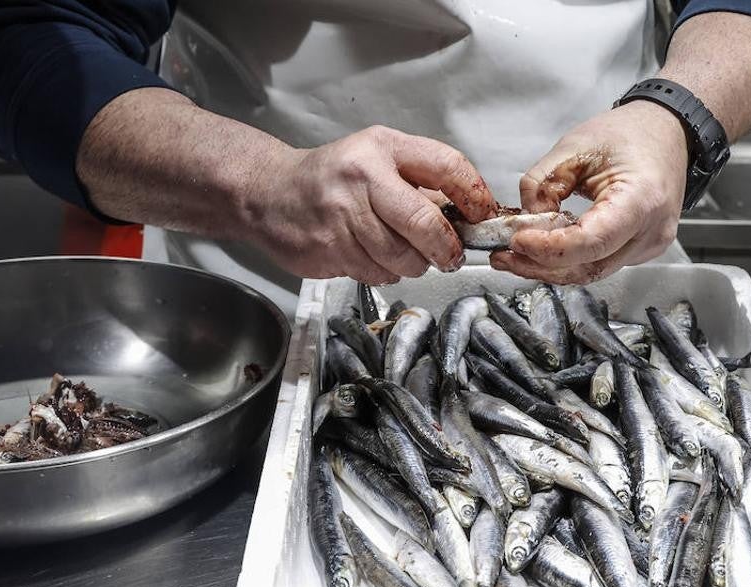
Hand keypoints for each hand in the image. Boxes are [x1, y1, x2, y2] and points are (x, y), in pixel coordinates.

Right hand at [249, 126, 496, 283]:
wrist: (268, 192)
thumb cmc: (334, 178)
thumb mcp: (378, 159)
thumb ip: (421, 183)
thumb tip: (469, 219)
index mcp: (382, 148)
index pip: (446, 166)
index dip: (473, 195)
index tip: (482, 215)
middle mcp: (362, 177)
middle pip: (425, 224)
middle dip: (446, 248)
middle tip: (451, 257)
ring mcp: (342, 215)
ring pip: (401, 258)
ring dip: (413, 265)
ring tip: (404, 255)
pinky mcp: (328, 248)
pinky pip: (375, 273)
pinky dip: (384, 273)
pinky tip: (372, 257)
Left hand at [490, 101, 687, 284]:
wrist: (667, 133)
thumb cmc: (630, 134)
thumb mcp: (575, 145)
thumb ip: (542, 183)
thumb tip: (525, 220)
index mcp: (641, 199)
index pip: (590, 242)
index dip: (549, 248)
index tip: (517, 240)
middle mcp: (651, 231)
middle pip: (589, 267)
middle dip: (540, 266)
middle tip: (503, 256)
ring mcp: (650, 246)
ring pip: (592, 272)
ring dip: (551, 267)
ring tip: (516, 255)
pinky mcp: (641, 250)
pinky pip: (600, 263)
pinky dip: (569, 259)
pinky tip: (546, 248)